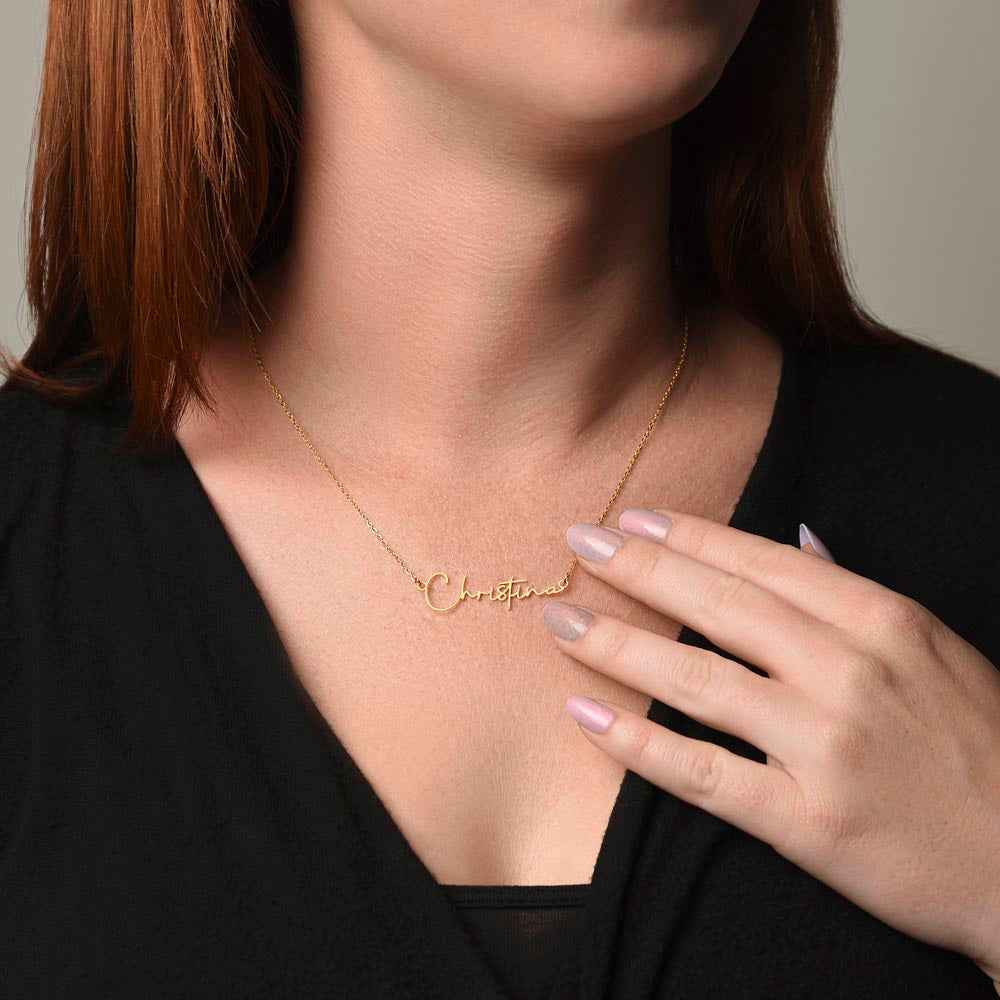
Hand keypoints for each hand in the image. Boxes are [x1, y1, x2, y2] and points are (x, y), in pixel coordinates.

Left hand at [542, 507, 999, 984]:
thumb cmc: (978, 743)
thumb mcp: (931, 646)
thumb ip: (854, 590)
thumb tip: (797, 537)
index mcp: (881, 620)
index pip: (762, 561)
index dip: (688, 535)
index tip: (628, 517)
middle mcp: (849, 673)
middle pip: (719, 607)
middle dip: (639, 569)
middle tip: (578, 543)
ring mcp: (826, 747)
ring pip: (698, 681)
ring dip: (618, 645)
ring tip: (561, 621)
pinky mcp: (810, 821)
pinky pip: (704, 774)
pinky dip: (638, 743)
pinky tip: (586, 717)